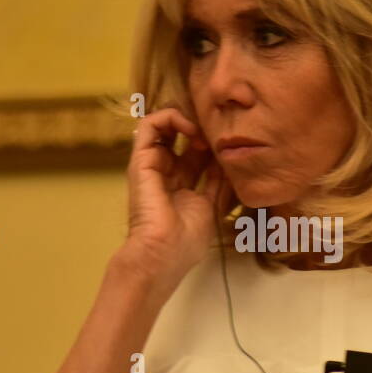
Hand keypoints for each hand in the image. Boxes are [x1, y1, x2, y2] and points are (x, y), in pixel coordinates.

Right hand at [121, 106, 228, 291]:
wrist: (161, 255)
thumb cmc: (185, 241)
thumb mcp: (211, 209)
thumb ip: (219, 185)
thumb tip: (229, 162)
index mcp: (182, 186)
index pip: (196, 153)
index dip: (213, 144)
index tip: (230, 144)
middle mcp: (166, 172)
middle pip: (183, 138)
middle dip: (203, 129)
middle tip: (219, 134)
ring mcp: (152, 165)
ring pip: (165, 126)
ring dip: (187, 120)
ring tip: (204, 131)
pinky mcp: (141, 159)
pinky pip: (150, 125)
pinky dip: (171, 117)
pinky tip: (191, 129)